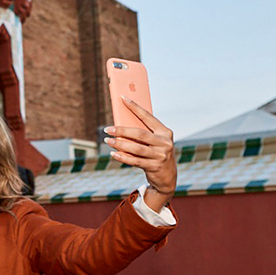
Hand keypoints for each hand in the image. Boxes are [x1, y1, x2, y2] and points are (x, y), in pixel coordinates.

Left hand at [104, 96, 176, 212]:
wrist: (167, 176)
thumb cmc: (156, 153)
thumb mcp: (154, 141)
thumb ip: (143, 133)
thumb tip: (120, 124)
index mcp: (165, 132)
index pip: (148, 117)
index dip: (135, 107)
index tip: (122, 98)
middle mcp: (165, 143)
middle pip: (140, 134)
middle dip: (122, 130)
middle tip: (107, 129)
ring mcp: (161, 156)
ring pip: (136, 148)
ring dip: (120, 144)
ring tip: (108, 141)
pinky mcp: (155, 167)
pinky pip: (135, 161)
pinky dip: (123, 157)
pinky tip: (113, 154)